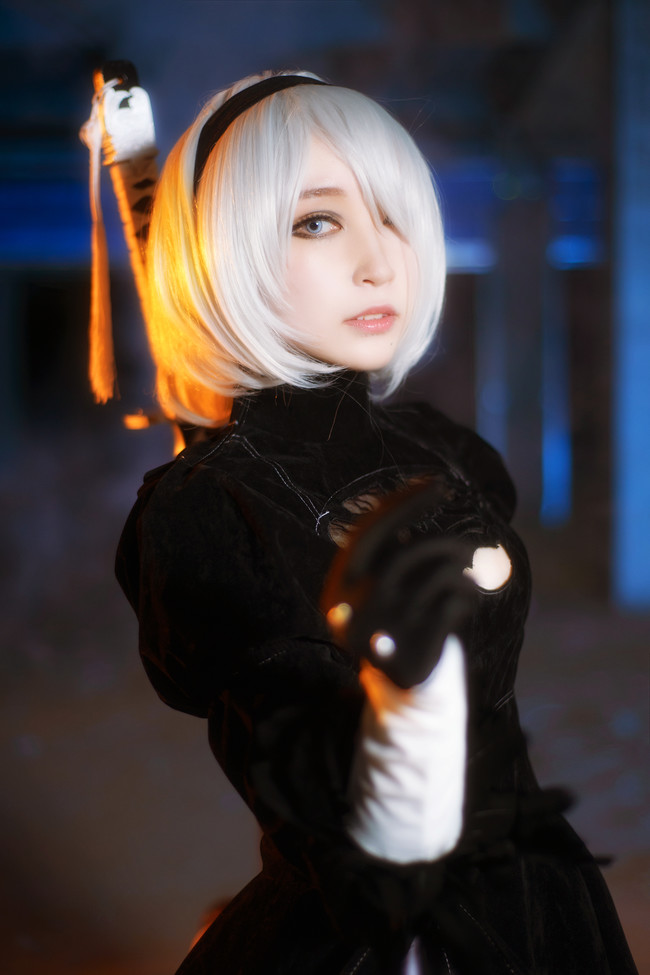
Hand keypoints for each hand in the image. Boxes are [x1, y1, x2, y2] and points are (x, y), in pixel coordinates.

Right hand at [322, 481, 474, 687]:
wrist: (399, 685)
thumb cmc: (395, 615)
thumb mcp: (383, 580)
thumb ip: (394, 544)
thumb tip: (423, 491)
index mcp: (339, 583)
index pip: (372, 529)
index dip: (406, 501)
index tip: (438, 483)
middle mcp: (353, 605)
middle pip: (410, 551)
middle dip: (448, 542)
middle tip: (474, 546)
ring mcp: (381, 630)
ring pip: (438, 575)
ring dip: (463, 572)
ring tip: (470, 577)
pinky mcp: (411, 653)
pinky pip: (453, 604)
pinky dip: (467, 596)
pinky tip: (467, 601)